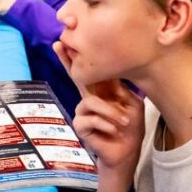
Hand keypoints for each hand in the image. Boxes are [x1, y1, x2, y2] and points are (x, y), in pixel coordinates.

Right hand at [53, 48, 145, 171]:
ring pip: (91, 102)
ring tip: (123, 122)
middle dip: (67, 60)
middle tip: (58, 44)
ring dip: (111, 112)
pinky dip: (106, 124)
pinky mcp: (80, 125)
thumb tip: (111, 72)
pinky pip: (90, 118)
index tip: (70, 40)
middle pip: (75, 76)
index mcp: (102, 91)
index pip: (90, 71)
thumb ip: (121, 89)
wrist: (127, 151)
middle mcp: (89, 99)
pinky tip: (114, 130)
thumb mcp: (132, 104)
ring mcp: (82, 112)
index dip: (81, 57)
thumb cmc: (130, 128)